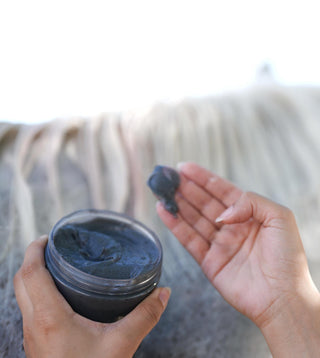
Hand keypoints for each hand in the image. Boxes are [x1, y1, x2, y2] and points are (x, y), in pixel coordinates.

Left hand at [14, 236, 169, 357]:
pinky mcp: (37, 345)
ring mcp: (32, 336)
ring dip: (33, 277)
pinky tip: (61, 297)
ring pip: (23, 297)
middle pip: (21, 282)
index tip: (47, 238)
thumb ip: (144, 316)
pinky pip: (30, 311)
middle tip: (52, 247)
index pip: (30, 273)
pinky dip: (38, 294)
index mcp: (50, 318)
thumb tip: (163, 293)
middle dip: (32, 259)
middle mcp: (34, 325)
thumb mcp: (122, 344)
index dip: (34, 250)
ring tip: (56, 266)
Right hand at [157, 162, 319, 356]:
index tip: (184, 167)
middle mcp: (232, 227)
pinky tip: (164, 212)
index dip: (203, 178)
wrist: (283, 297)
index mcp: (249, 214)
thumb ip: (250, 202)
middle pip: (203, 203)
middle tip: (168, 177)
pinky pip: (189, 240)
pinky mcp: (209, 262)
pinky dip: (175, 226)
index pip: (221, 191)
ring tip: (162, 191)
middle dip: (186, 188)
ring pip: (193, 218)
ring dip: (177, 204)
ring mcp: (219, 244)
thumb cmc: (287, 258)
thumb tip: (222, 213)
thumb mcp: (279, 217)